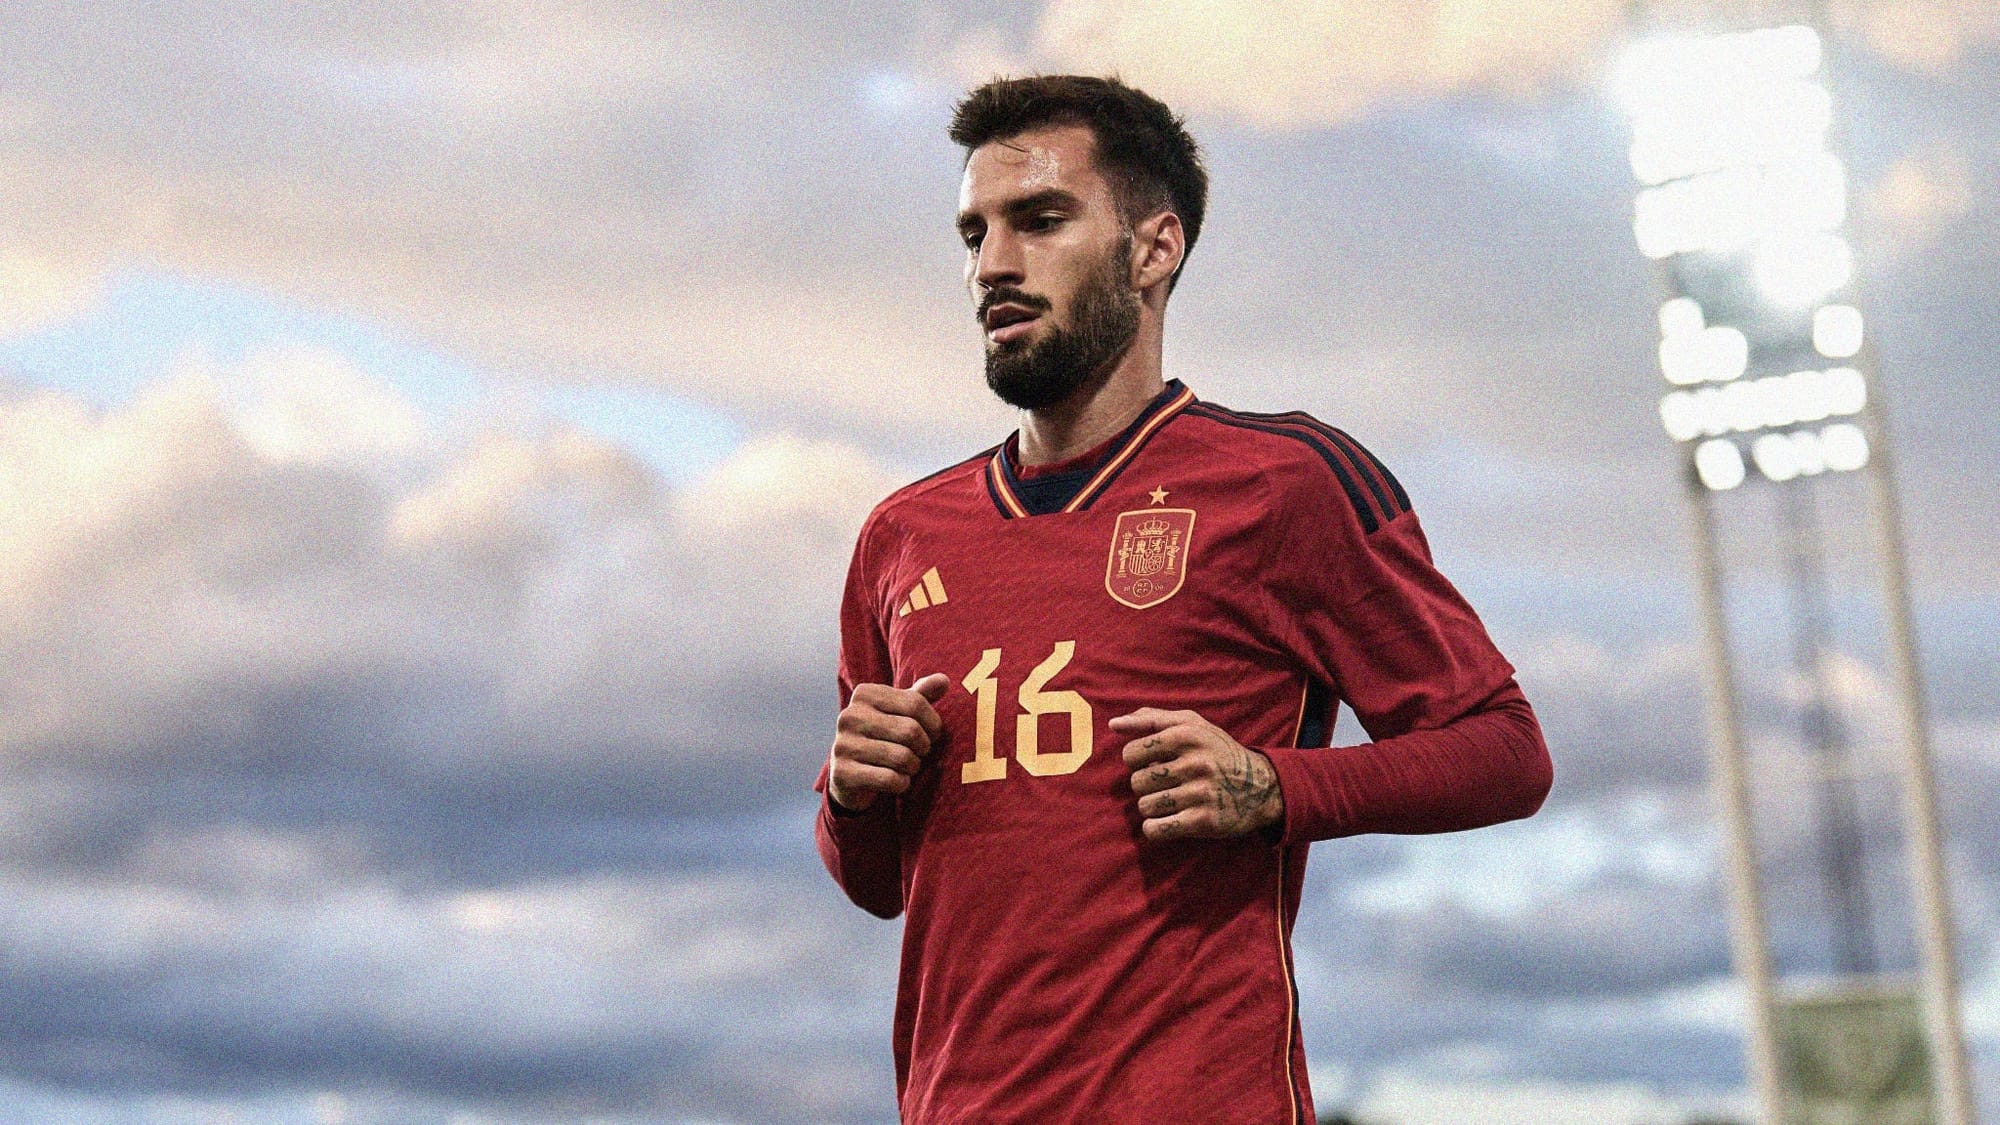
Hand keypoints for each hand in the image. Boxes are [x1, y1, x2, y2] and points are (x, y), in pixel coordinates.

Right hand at [828, 673, 949, 812]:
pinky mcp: (843, 774)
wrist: (850, 775)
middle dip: (924, 747)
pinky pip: (890, 779)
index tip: (932, 734)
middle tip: (920, 753)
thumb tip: (945, 680)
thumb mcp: (900, 712)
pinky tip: (897, 781)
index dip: (933, 723)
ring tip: (908, 766)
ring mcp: (843, 745)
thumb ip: (921, 695)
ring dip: (913, 767)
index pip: (915, 703)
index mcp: (864, 694)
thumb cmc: (883, 737)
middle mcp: (849, 715)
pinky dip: (902, 783)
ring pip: (902, 757)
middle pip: (910, 730)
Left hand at [1113, 708, 1283, 842]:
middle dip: (1146, 785)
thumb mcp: (1192, 724)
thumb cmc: (1217, 751)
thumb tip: (1114, 725)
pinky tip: (1167, 821)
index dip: (1136, 760)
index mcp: (1188, 735)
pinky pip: (1157, 829)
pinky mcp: (1204, 821)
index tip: (1153, 762)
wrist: (1263, 786)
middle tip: (1165, 783)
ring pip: (1146, 806)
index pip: (1132, 753)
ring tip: (1171, 800)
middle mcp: (1196, 763)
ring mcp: (1201, 793)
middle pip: (1138, 782)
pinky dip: (1155, 828)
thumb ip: (1152, 719)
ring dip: (1152, 807)